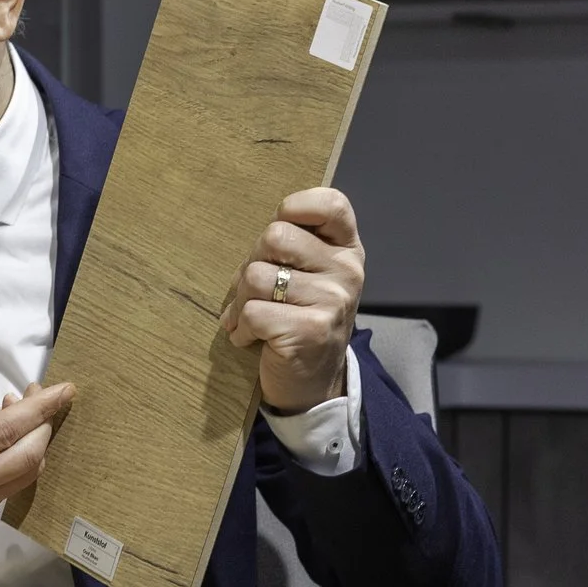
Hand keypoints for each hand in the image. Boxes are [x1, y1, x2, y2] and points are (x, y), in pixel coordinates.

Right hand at [0, 324, 75, 547]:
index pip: (6, 431)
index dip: (40, 409)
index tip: (65, 389)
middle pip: (28, 456)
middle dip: (43, 422)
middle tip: (38, 394)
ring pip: (26, 474)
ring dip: (34, 441)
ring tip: (19, 410)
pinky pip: (13, 486)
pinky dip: (21, 458)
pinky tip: (5, 436)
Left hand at [219, 188, 364, 415]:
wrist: (315, 383)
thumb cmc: (301, 318)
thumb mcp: (308, 277)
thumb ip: (291, 249)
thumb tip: (256, 244)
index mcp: (347, 249)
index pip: (330, 203)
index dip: (296, 207)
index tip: (280, 232)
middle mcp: (346, 270)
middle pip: (275, 236)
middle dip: (251, 263)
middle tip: (255, 291)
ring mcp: (331, 300)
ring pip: (255, 276)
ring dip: (240, 301)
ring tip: (251, 318)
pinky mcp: (310, 330)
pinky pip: (252, 312)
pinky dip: (241, 328)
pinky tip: (252, 339)